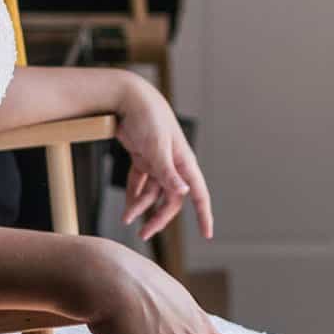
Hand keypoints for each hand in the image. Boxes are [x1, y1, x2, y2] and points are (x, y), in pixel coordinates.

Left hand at [113, 74, 213, 243]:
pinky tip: (127, 206)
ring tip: (126, 219)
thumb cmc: (148, 118)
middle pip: (171, 200)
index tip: (207, 234)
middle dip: (158, 218)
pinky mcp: (143, 158)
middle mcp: (173, 165)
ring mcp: (157, 162)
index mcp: (183, 163)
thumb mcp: (157, 148)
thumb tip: (184, 192)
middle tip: (144, 234)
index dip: (204, 215)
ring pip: (152, 193)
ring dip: (140, 207)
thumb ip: (168, 172)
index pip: (198, 194)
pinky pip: (139, 182)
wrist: (129, 99)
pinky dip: (133, 194)